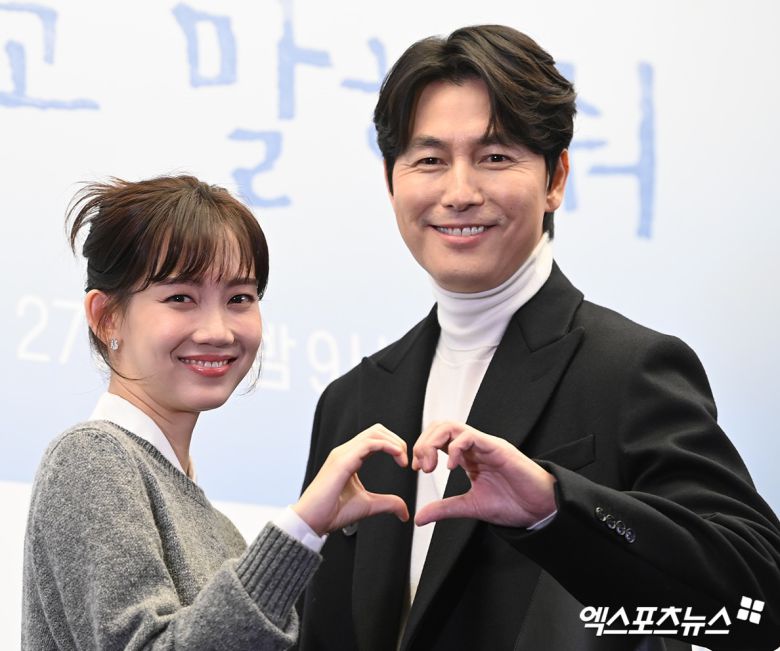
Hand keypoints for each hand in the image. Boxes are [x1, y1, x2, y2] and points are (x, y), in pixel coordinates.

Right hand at [293, 424, 409, 535]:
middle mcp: (346, 452)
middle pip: (376, 430)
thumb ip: (388, 504)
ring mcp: (343, 454)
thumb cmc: (332, 512)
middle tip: (405, 459)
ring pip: (374, 433)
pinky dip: (387, 446)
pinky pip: (368, 444)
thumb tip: (404, 511)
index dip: (394, 445)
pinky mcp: (342, 461)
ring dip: (394, 442)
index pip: (375, 439)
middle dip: (396, 440)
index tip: (404, 463)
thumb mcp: (368, 506)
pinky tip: (397, 456)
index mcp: (350, 458)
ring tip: (402, 458)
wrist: (312, 521)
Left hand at [412, 421, 555, 527]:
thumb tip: (419, 517)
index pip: (437, 439)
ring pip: (451, 426)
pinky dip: (454, 449)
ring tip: (431, 466)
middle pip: (439, 427)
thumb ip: (444, 508)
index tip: (417, 469)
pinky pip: (469, 436)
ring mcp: (485, 444)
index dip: (421, 449)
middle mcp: (474, 446)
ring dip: (434, 443)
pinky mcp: (496, 447)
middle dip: (423, 443)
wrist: (539, 509)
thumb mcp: (470, 506)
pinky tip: (452, 468)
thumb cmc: (512, 504)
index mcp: (467, 456)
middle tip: (422, 467)